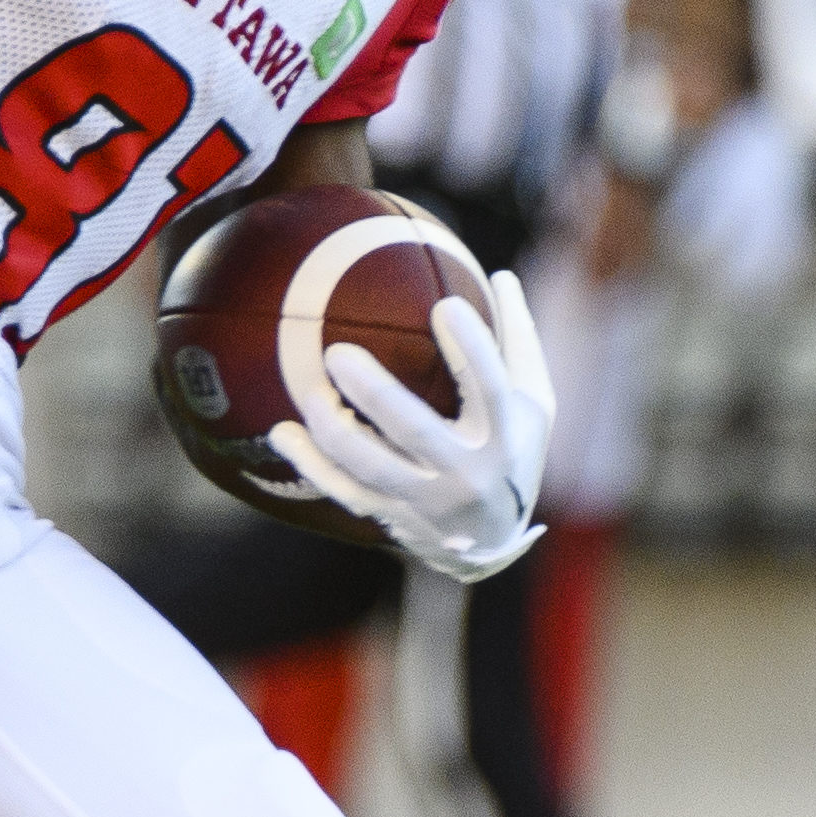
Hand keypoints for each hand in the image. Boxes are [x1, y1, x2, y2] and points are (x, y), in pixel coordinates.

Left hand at [270, 272, 553, 581]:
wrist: (491, 541)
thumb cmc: (513, 452)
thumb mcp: (533, 404)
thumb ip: (518, 341)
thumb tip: (502, 275)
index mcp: (503, 435)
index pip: (490, 388)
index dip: (471, 349)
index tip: (445, 305)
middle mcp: (464, 471)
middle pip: (415, 431)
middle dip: (375, 394)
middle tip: (337, 353)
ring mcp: (424, 498)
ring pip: (370, 467)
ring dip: (332, 431)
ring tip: (310, 392)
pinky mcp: (391, 515)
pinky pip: (344, 490)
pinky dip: (310, 464)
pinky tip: (282, 433)